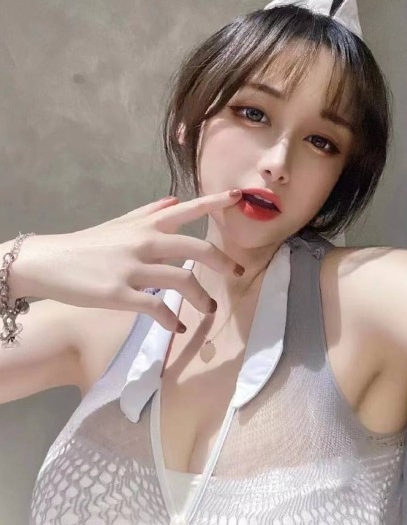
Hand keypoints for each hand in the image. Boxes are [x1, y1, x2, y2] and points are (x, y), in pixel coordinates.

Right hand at [15, 190, 244, 331]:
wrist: (49, 261)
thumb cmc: (87, 244)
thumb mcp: (119, 224)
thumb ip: (148, 213)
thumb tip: (174, 201)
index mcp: (146, 225)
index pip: (187, 210)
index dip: (214, 203)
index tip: (240, 196)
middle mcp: (144, 242)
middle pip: (196, 249)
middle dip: (223, 262)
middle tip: (238, 273)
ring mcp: (133, 268)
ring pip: (182, 281)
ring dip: (201, 299)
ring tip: (208, 310)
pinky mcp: (121, 293)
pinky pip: (157, 308)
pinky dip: (171, 320)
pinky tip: (177, 327)